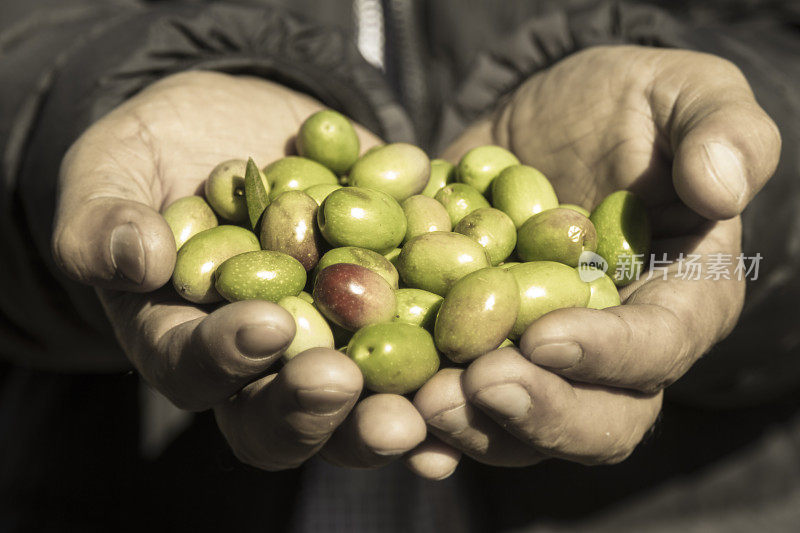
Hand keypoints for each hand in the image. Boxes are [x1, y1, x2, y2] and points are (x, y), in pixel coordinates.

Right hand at [52, 71, 425, 470]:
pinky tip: (492, 368)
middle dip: (325, 412)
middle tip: (364, 400)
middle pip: (287, 414)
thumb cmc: (158, 152)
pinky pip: (425, 347)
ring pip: (362, 400)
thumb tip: (136, 259)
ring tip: (434, 410)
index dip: (229, 357)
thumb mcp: (111, 171)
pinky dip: (455, 361)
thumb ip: (103, 221)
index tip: (268, 325)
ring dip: (400, 412)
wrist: (236, 122)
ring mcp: (331, 340)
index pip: (198, 369)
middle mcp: (262, 362)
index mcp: (186, 340)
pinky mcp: (391, 309)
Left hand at [415, 46, 780, 466]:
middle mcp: (616, 351)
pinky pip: (459, 405)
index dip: (610, 353)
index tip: (545, 336)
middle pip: (596, 417)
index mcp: (682, 297)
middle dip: (539, 411)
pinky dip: (423, 422)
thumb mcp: (683, 94)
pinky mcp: (481, 352)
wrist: (544, 123)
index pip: (660, 344)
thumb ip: (722, 131)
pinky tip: (389, 420)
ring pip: (521, 428)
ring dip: (471, 427)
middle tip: (480, 384)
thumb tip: (721, 188)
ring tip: (421, 405)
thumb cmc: (628, 106)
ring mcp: (542, 362)